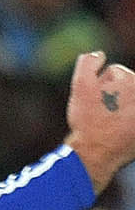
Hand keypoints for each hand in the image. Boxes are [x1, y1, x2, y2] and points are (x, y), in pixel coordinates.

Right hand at [64, 50, 134, 192]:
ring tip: (108, 125)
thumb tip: (99, 55)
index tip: (95, 103)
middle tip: (101, 115)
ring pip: (127, 104)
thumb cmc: (88, 121)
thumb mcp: (80, 86)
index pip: (114, 73)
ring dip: (119, 110)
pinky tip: (118, 133)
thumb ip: (88, 62)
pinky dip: (126, 124)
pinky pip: (129, 120)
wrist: (96, 154)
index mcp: (132, 81)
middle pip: (124, 88)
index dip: (98, 86)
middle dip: (112, 97)